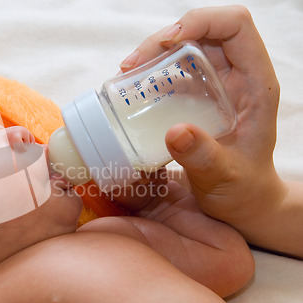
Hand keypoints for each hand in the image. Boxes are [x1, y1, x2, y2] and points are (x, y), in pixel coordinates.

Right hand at [119, 6, 284, 229]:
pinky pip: (173, 71)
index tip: (168, 44)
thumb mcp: (225, 176)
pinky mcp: (198, 96)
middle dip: (163, 38)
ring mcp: (216, 84)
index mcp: (255, 83)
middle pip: (201, 31)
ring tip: (126, 73)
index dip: (201, 22)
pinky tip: (133, 89)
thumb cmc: (243, 189)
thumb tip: (174, 132)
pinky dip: (150, 73)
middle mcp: (236, 75)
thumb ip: (203, 157)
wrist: (242, 201)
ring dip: (152, 53)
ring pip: (184, 47)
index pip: (235, 26)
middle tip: (131, 65)